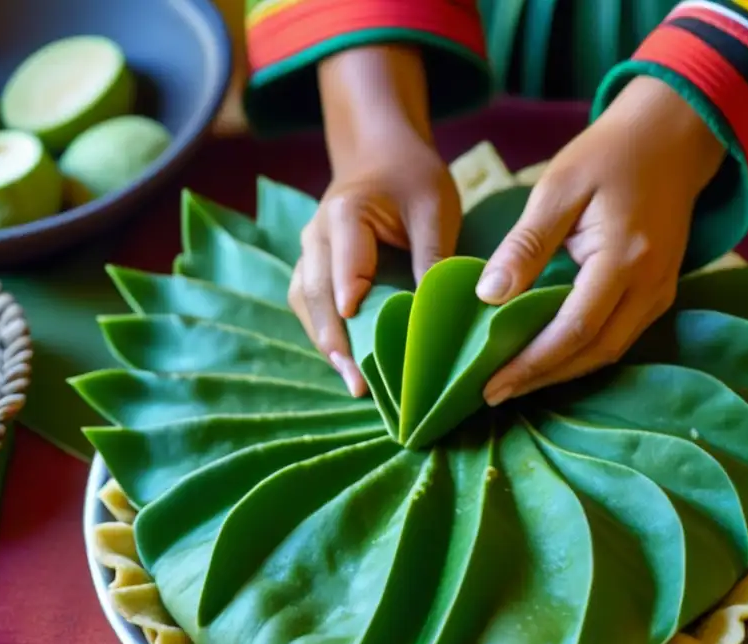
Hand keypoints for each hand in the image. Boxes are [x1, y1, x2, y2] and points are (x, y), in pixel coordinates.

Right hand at [290, 46, 460, 396]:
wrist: (381, 154)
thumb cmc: (413, 179)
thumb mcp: (435, 209)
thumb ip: (434, 256)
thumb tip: (440, 314)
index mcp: (347, 215)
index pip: (345, 267)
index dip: (350, 304)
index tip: (358, 340)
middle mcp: (316, 236)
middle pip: (316, 295)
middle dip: (336, 341)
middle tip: (359, 384)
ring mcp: (309, 254)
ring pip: (306, 305)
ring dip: (328, 345)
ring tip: (355, 385)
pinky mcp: (313, 269)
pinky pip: (312, 307)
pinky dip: (328, 336)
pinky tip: (351, 366)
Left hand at [476, 76, 726, 405]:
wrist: (672, 137)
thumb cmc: (608, 155)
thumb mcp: (558, 188)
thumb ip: (525, 245)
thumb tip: (487, 296)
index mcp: (624, 258)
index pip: (573, 329)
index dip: (530, 363)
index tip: (488, 384)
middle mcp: (650, 287)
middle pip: (593, 353)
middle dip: (541, 379)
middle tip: (492, 394)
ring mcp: (660, 294)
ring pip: (609, 352)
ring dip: (561, 372)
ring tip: (513, 383)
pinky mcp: (659, 294)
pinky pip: (619, 338)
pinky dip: (581, 354)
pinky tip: (547, 357)